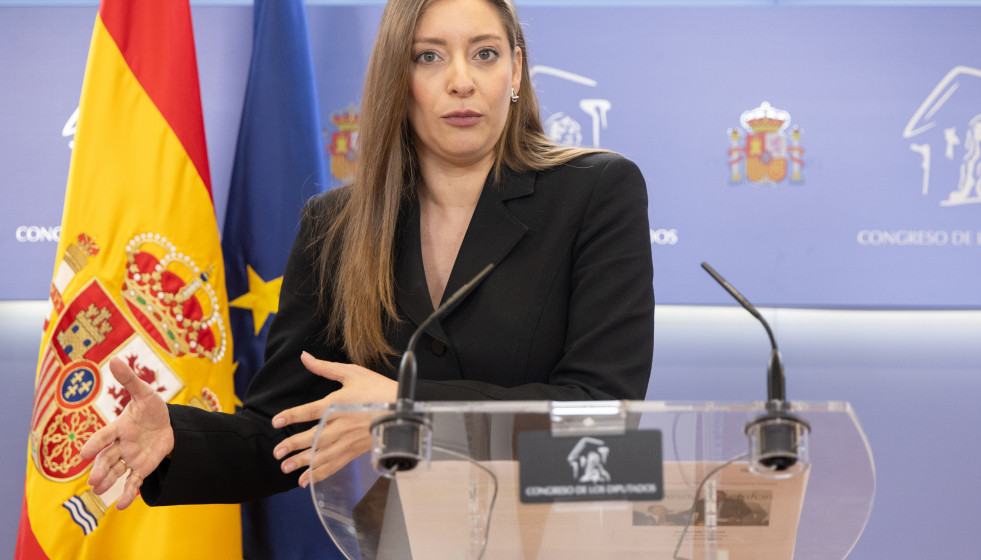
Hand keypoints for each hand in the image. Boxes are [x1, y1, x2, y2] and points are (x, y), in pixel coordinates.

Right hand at [80, 356, 174, 508]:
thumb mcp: (145, 393)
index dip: (95, 443)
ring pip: (117, 471)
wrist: (168, 425)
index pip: (105, 436)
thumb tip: (114, 359)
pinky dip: (128, 493)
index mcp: (119, 427)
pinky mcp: (141, 468)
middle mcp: (121, 445)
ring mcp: (130, 458)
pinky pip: (134, 481)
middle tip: (93, 480)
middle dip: (100, 469)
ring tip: (98, 491)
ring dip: (108, 481)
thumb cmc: (152, 409)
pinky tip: (123, 505)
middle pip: (108, 458)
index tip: (83, 453)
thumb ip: (129, 380)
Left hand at [271, 352, 396, 487]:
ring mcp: (347, 441)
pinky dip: (319, 474)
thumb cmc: (378, 389)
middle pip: (311, 438)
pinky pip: (334, 465)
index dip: (291, 416)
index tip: (276, 422)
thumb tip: (304, 357)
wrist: (403, 409)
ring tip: (285, 468)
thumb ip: (325, 368)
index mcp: (336, 404)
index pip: (308, 411)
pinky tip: (306, 480)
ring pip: (320, 455)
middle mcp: (339, 425)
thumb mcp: (352, 373)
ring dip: (302, 462)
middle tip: (276, 452)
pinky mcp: (354, 451)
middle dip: (292, 445)